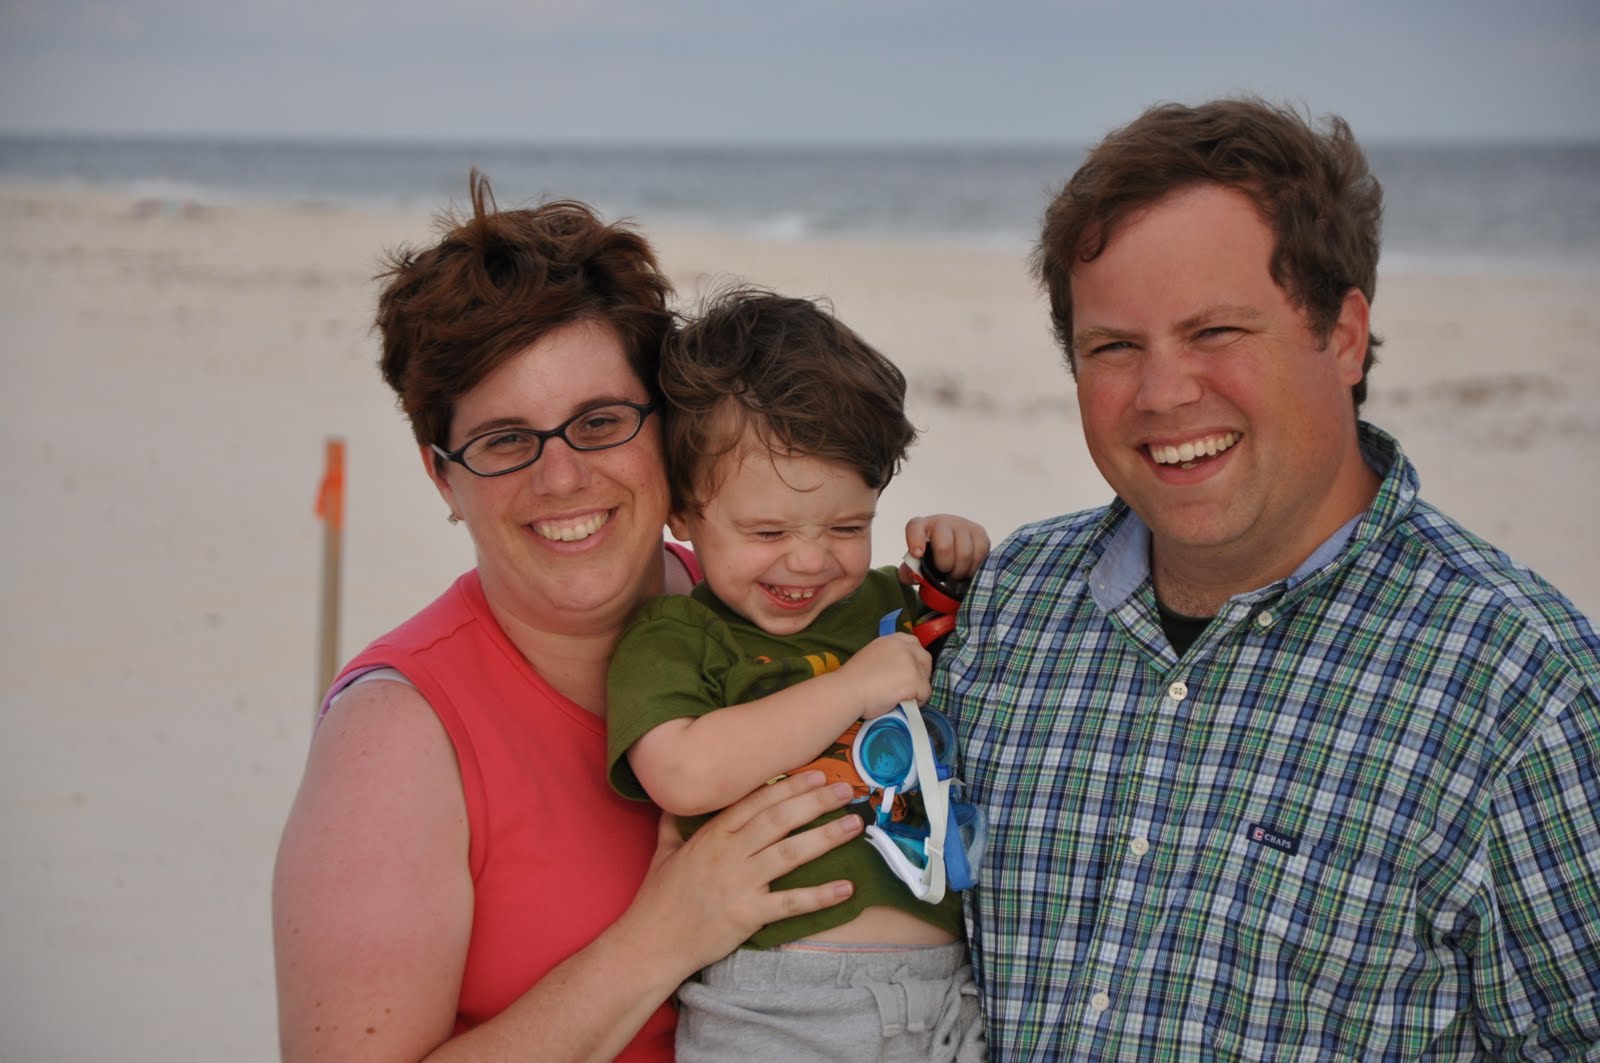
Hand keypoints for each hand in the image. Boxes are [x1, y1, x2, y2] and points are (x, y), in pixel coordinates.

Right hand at [625, 771, 862, 971]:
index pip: (757, 802)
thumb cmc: (658, 898)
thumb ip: (675, 822)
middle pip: (779, 819)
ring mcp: (739, 884)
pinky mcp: (748, 916)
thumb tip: (677, 799)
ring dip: (826, 836)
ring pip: (790, 853)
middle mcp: (728, 854)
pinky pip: (791, 903)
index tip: (817, 773)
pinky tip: (846, 887)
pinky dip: (820, 895)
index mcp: (712, 835)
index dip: (789, 786)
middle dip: (815, 801)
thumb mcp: (664, 851)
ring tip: (855, 824)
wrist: (651, 943)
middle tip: (845, 789)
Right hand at [836, 632, 931, 717]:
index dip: (914, 658)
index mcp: (891, 640)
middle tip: (910, 687)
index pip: (913, 642)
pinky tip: (902, 704)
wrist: (848, 690)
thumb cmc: (852, 679)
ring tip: (901, 698)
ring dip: (918, 689)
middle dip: (922, 673)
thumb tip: (897, 671)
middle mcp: (903, 647)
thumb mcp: (871, 656)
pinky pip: (925, 693)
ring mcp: (910, 663)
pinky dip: (917, 702)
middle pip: (925, 658)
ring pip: (925, 678)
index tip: (908, 671)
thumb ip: (887, 658)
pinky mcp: (914, 680)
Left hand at [904, 514, 989, 579]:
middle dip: (945, 567)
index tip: (917, 554)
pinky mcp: (979, 531)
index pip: (915, 528)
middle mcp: (941, 521)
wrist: (954, 548)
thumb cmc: (931, 557)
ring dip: (960, 571)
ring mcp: (962, 524)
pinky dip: (974, 567)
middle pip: (944, 547)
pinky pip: (980, 553)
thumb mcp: (917, 564)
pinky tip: (968, 569)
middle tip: (945, 573)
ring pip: (965, 553)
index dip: (915, 540)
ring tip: (956, 573)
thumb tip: (911, 575)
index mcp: (920, 526)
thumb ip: (909, 572)